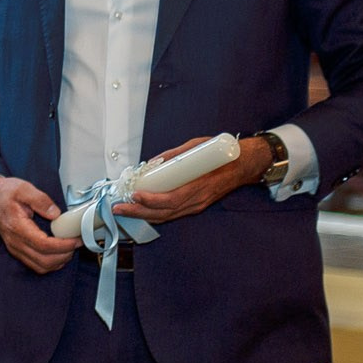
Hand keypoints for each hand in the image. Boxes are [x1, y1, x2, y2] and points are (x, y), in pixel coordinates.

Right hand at [0, 176, 77, 273]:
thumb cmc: (6, 193)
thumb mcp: (23, 189)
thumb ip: (40, 200)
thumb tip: (56, 214)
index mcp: (17, 227)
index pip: (43, 245)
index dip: (62, 246)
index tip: (76, 239)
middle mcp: (15, 243)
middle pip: (44, 260)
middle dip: (64, 254)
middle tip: (76, 242)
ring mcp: (15, 249)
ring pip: (41, 266)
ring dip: (59, 261)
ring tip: (70, 248)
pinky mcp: (17, 251)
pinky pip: (36, 265)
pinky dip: (51, 263)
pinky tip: (59, 253)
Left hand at [115, 136, 269, 224]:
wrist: (244, 165)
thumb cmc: (222, 155)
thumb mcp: (198, 146)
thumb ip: (176, 154)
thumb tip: (154, 161)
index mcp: (200, 185)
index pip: (173, 199)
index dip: (152, 200)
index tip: (136, 195)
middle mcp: (198, 199)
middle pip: (165, 212)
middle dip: (139, 212)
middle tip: (118, 208)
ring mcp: (197, 205)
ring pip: (167, 216)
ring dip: (143, 215)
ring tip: (124, 210)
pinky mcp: (196, 206)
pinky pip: (173, 214)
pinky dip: (155, 214)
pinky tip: (141, 210)